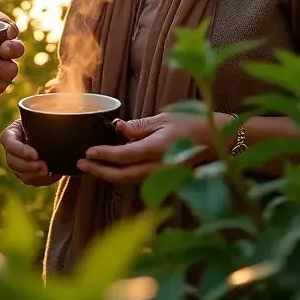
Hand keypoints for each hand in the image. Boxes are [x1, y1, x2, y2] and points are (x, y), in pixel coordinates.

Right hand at [1, 120, 59, 186]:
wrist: (55, 131)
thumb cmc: (49, 119)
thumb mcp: (46, 115)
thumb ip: (48, 118)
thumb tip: (61, 118)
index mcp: (12, 132)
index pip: (8, 142)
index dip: (20, 150)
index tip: (36, 155)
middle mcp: (12, 148)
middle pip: (12, 160)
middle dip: (28, 166)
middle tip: (44, 166)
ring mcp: (17, 162)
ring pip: (19, 172)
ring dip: (33, 175)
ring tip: (48, 171)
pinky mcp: (26, 172)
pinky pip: (29, 180)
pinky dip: (40, 180)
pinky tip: (51, 176)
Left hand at [77, 111, 230, 183]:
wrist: (219, 140)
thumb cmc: (192, 124)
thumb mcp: (164, 119)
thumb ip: (139, 126)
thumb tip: (118, 129)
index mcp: (157, 149)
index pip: (124, 156)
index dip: (103, 155)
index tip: (87, 152)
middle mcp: (158, 167)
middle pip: (122, 176)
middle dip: (99, 172)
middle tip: (80, 165)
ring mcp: (162, 175)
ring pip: (129, 180)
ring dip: (108, 175)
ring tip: (91, 166)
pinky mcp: (164, 177)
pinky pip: (138, 179)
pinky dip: (122, 174)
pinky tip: (111, 167)